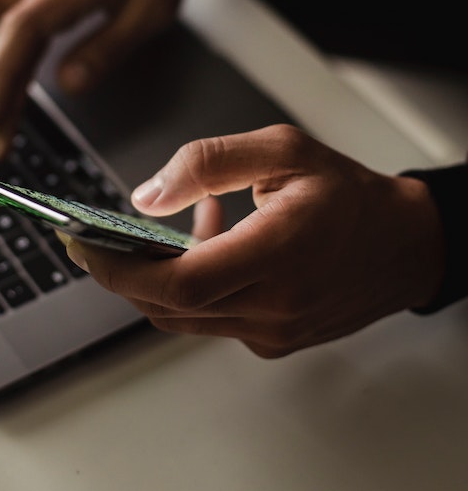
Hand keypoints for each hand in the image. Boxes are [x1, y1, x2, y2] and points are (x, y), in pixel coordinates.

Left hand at [61, 125, 444, 356]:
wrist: (404, 245)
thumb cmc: (349, 195)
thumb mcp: (281, 150)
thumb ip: (208, 163)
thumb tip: (146, 197)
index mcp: (278, 254)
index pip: (180, 283)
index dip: (121, 271)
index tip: (85, 247)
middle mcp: (274, 305)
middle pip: (170, 307)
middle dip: (123, 275)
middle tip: (98, 240)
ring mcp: (274, 331)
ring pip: (185, 318)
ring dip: (161, 278)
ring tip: (177, 229)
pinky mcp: (274, 340)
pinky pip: (211, 321)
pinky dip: (193, 289)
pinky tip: (212, 248)